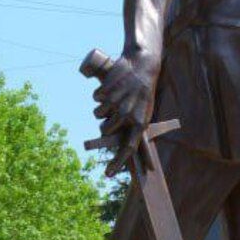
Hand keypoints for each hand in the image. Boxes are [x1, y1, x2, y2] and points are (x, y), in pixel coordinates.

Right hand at [92, 51, 158, 177]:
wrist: (143, 65)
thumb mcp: (144, 110)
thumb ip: (135, 127)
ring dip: (102, 107)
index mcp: (140, 123)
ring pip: (98, 114)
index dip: (117, 162)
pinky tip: (111, 86)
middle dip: (104, 123)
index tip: (108, 174)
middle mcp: (128, 115)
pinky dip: (100, 93)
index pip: (128, 148)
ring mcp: (116, 103)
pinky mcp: (107, 91)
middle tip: (112, 111)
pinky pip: (96, 98)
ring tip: (115, 95)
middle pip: (106, 130)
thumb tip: (127, 148)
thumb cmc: (143, 91)